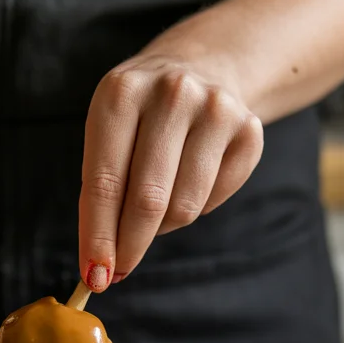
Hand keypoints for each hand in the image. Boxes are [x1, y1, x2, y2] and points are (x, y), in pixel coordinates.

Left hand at [78, 54, 263, 289]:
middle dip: (129, 246)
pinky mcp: (249, 130)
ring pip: (184, 207)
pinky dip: (198, 207)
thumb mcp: (109, 132)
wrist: (204, 65)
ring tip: (156, 205)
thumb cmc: (141, 115)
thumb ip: (101, 191)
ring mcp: (216, 110)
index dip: (98, 237)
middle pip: (147, 200)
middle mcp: (171, 95)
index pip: (105, 182)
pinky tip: (189, 180)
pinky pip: (215, 199)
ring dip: (163, 225)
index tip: (94, 276)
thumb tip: (101, 264)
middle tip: (118, 271)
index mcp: (121, 93)